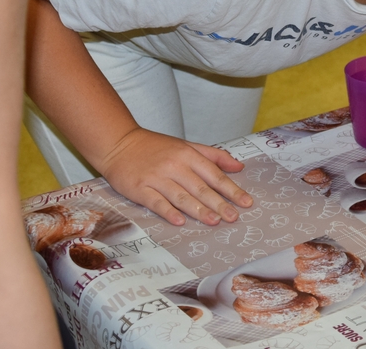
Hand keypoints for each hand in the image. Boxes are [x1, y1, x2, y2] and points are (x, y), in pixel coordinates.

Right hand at [96, 128, 253, 226]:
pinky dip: (168, 212)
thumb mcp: (187, 145)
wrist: (119, 143)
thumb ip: (213, 156)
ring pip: (181, 196)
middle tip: (234, 217)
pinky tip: (180, 221)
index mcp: (188, 155)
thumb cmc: (156, 147)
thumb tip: (239, 166)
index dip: (231, 189)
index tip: (246, 202)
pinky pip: (156, 202)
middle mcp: (174, 166)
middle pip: (200, 188)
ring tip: (214, 221)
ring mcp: (156, 178)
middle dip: (219, 204)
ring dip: (199, 210)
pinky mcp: (139, 188)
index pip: (214, 175)